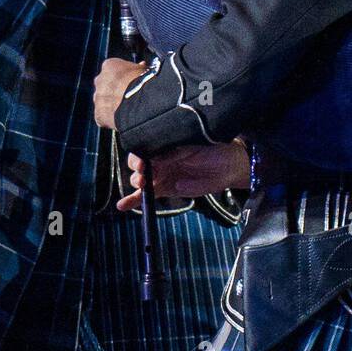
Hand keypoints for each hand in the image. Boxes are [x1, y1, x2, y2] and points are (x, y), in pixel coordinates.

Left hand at [94, 58, 146, 128]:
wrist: (142, 102)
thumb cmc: (146, 83)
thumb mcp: (145, 70)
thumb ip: (140, 68)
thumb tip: (142, 66)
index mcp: (110, 65)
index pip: (114, 70)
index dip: (124, 77)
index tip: (133, 81)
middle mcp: (99, 80)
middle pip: (106, 85)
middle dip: (116, 90)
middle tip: (129, 95)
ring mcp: (98, 98)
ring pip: (103, 101)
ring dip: (112, 104)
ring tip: (128, 109)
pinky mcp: (99, 114)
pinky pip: (103, 117)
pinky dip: (111, 119)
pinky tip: (123, 119)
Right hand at [116, 141, 250, 210]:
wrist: (229, 167)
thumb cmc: (213, 150)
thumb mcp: (194, 147)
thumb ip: (174, 153)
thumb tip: (156, 159)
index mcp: (164, 145)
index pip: (144, 147)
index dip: (140, 154)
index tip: (143, 161)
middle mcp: (159, 159)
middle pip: (138, 164)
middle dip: (137, 169)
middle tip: (144, 174)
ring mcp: (161, 174)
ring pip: (140, 179)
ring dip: (137, 182)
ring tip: (143, 185)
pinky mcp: (165, 189)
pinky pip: (146, 195)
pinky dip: (133, 200)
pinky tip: (122, 205)